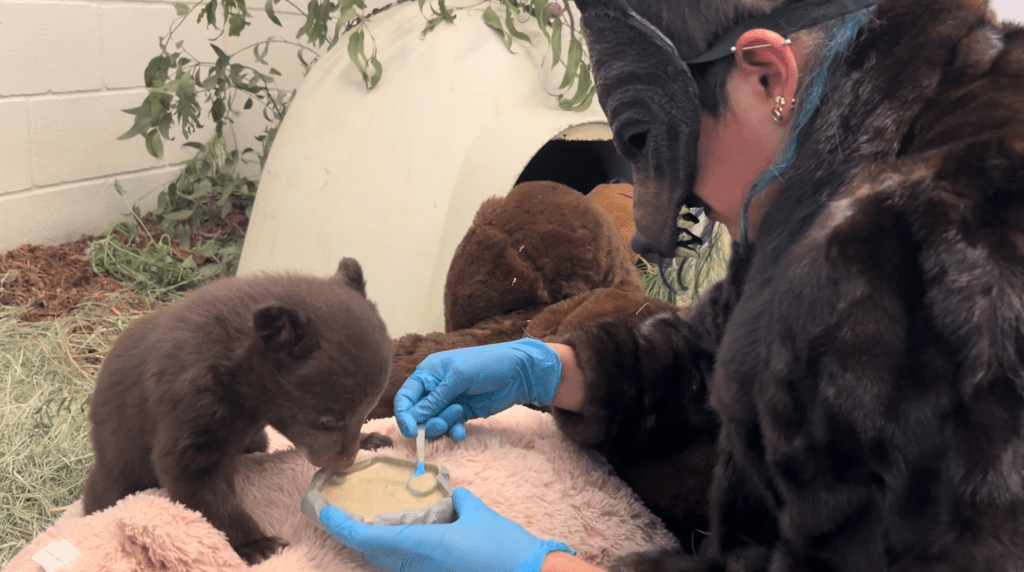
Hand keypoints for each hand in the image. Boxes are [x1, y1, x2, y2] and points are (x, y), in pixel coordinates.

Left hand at [321, 487, 573, 571]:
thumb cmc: (503, 548)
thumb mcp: (479, 514)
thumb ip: (460, 502)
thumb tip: (453, 495)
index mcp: (419, 546)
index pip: (366, 536)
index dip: (339, 523)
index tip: (320, 508)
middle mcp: (415, 567)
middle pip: (371, 551)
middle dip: (353, 532)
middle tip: (340, 510)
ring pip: (387, 561)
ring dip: (376, 542)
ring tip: (368, 520)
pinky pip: (407, 565)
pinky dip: (398, 550)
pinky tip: (406, 535)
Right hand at [394, 338, 561, 439]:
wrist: (521, 372)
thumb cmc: (489, 363)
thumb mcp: (460, 377)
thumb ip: (436, 398)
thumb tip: (414, 418)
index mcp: (429, 372)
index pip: (406, 396)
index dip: (404, 415)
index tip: (411, 431)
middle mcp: (435, 387)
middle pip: (418, 413)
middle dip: (426, 422)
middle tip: (440, 424)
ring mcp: (449, 401)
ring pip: (433, 422)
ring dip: (441, 426)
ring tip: (458, 419)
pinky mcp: (463, 413)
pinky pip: (450, 427)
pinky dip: (453, 431)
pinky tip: (462, 432)